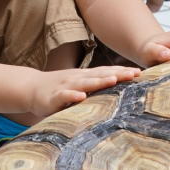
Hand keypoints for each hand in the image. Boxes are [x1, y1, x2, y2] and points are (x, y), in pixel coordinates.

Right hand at [23, 64, 139, 121]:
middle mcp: (77, 79)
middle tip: (134, 74)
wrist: (30, 88)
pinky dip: (72, 96)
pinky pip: (64, 96)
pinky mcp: (53, 97)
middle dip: (117, 74)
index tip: (139, 72)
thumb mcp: (79, 85)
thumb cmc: (59, 89)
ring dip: (99, 82)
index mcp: (85, 77)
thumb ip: (95, 87)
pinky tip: (81, 97)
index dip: (122, 72)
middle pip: (100, 75)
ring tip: (113, 80)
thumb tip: (119, 90)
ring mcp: (65, 86)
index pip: (106, 72)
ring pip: (84, 83)